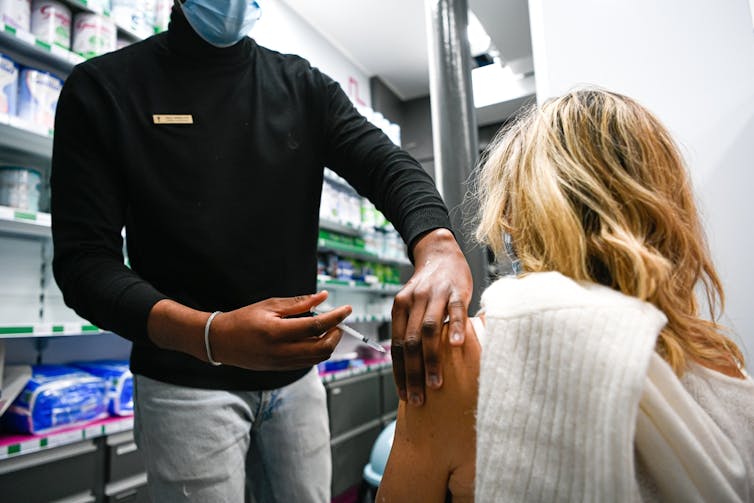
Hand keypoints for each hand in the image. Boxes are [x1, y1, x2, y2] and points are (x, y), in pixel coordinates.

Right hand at [208, 291, 350, 369]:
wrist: (221, 341)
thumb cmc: (243, 319)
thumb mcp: (269, 305)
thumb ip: (298, 303)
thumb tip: (322, 297)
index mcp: (277, 332)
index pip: (316, 326)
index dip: (336, 317)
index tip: (347, 309)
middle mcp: (281, 351)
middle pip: (322, 348)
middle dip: (336, 334)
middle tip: (337, 322)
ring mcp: (281, 363)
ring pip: (317, 358)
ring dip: (328, 344)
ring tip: (326, 329)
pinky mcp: (281, 369)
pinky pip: (307, 363)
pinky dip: (317, 351)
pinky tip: (313, 339)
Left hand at [391, 228, 471, 405]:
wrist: (441, 251)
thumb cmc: (428, 285)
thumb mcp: (412, 303)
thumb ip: (410, 327)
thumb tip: (410, 365)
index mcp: (399, 307)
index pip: (396, 345)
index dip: (399, 372)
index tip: (404, 395)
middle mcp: (413, 301)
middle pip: (410, 342)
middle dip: (412, 374)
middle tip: (417, 399)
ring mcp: (435, 295)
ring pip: (429, 330)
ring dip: (431, 359)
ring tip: (436, 384)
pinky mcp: (456, 290)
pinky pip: (455, 311)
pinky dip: (456, 328)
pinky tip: (457, 346)